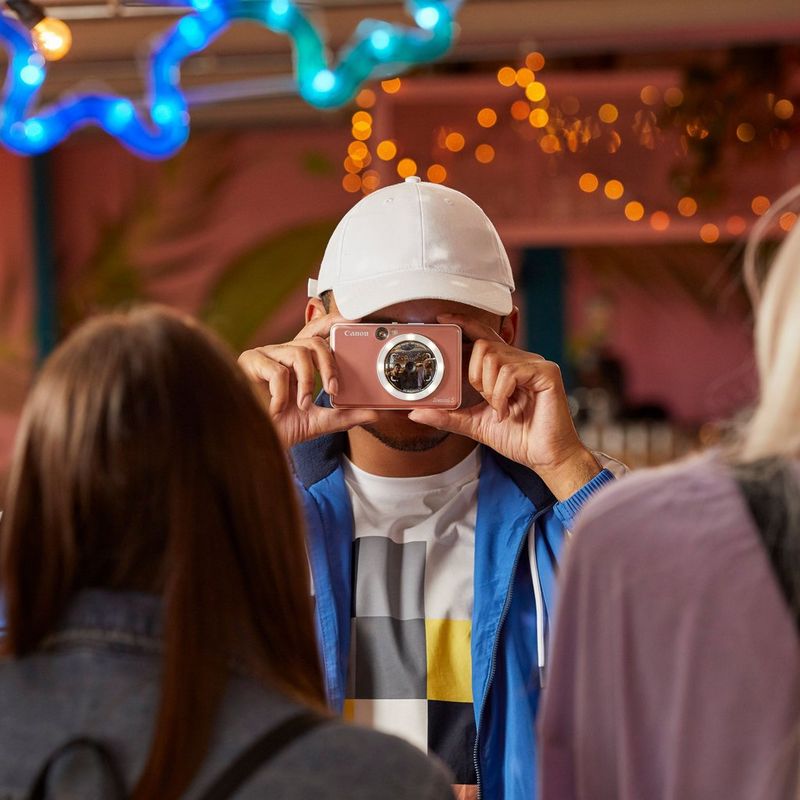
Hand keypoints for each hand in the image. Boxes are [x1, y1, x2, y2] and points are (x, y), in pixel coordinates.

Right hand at [238, 314, 377, 447]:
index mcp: (298, 361)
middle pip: (314, 342)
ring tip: (302, 405)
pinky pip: (276, 370)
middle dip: (330, 365)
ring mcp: (266, 355)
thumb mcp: (319, 421)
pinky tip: (276, 408)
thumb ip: (345, 415)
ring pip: (298, 353)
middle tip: (334, 389)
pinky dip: (281, 394)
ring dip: (306, 382)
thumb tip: (374, 413)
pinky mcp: (249, 361)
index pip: (317, 334)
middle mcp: (283, 353)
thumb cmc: (280, 427)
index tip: (352, 320)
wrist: (255, 441)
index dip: (332, 321)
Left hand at [408, 313, 599, 499]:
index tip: (443, 320)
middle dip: (475, 375)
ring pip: (495, 358)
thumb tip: (416, 412)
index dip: (464, 323)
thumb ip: (449, 416)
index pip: (483, 335)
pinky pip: (510, 372)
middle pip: (484, 345)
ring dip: (489, 389)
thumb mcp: (475, 424)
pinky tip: (506, 411)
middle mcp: (521, 360)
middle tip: (485, 398)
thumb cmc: (519, 438)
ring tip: (499, 408)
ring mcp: (535, 364)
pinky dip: (501, 394)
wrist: (545, 457)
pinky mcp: (547, 373)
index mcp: (506, 366)